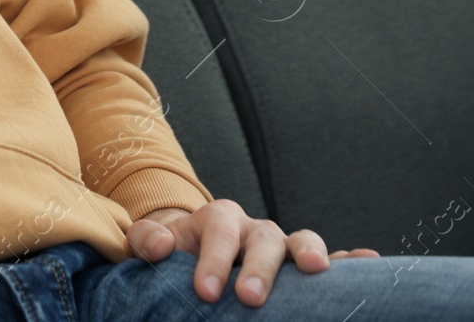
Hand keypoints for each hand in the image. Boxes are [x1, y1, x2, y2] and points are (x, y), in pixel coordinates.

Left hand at [126, 199, 380, 306]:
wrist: (188, 250)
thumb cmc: (172, 251)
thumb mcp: (151, 242)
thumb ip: (146, 240)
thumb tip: (162, 244)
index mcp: (218, 219)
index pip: (218, 232)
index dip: (212, 260)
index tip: (204, 292)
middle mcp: (254, 228)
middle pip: (263, 239)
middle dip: (259, 268)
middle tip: (249, 298)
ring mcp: (281, 245)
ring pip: (299, 241)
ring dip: (310, 252)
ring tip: (315, 269)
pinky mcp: (299, 264)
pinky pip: (331, 258)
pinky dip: (349, 259)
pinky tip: (369, 261)